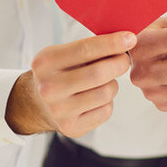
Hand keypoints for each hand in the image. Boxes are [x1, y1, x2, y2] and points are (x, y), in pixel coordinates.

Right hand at [7, 31, 136, 136]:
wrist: (36, 104)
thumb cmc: (60, 73)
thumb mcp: (64, 54)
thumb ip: (90, 47)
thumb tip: (125, 40)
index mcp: (45, 63)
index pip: (85, 49)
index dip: (112, 43)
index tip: (130, 38)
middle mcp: (49, 88)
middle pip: (98, 73)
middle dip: (119, 63)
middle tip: (124, 60)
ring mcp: (59, 110)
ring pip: (106, 92)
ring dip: (113, 84)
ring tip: (104, 82)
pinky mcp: (71, 127)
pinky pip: (106, 111)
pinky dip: (108, 102)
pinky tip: (96, 99)